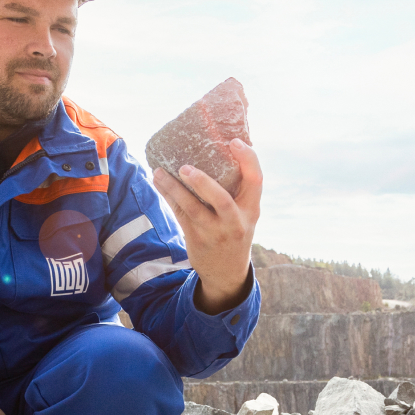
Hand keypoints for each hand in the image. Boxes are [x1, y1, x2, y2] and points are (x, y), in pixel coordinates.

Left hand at [152, 139, 262, 314]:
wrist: (227, 272)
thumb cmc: (235, 230)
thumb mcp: (245, 213)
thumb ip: (237, 189)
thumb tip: (221, 148)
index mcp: (252, 210)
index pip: (256, 180)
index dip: (248, 159)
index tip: (234, 142)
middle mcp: (235, 222)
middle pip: (221, 200)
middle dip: (203, 183)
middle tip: (185, 168)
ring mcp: (215, 232)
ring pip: (192, 209)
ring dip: (174, 189)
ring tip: (159, 172)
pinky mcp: (196, 239)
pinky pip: (179, 215)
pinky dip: (168, 197)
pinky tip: (158, 182)